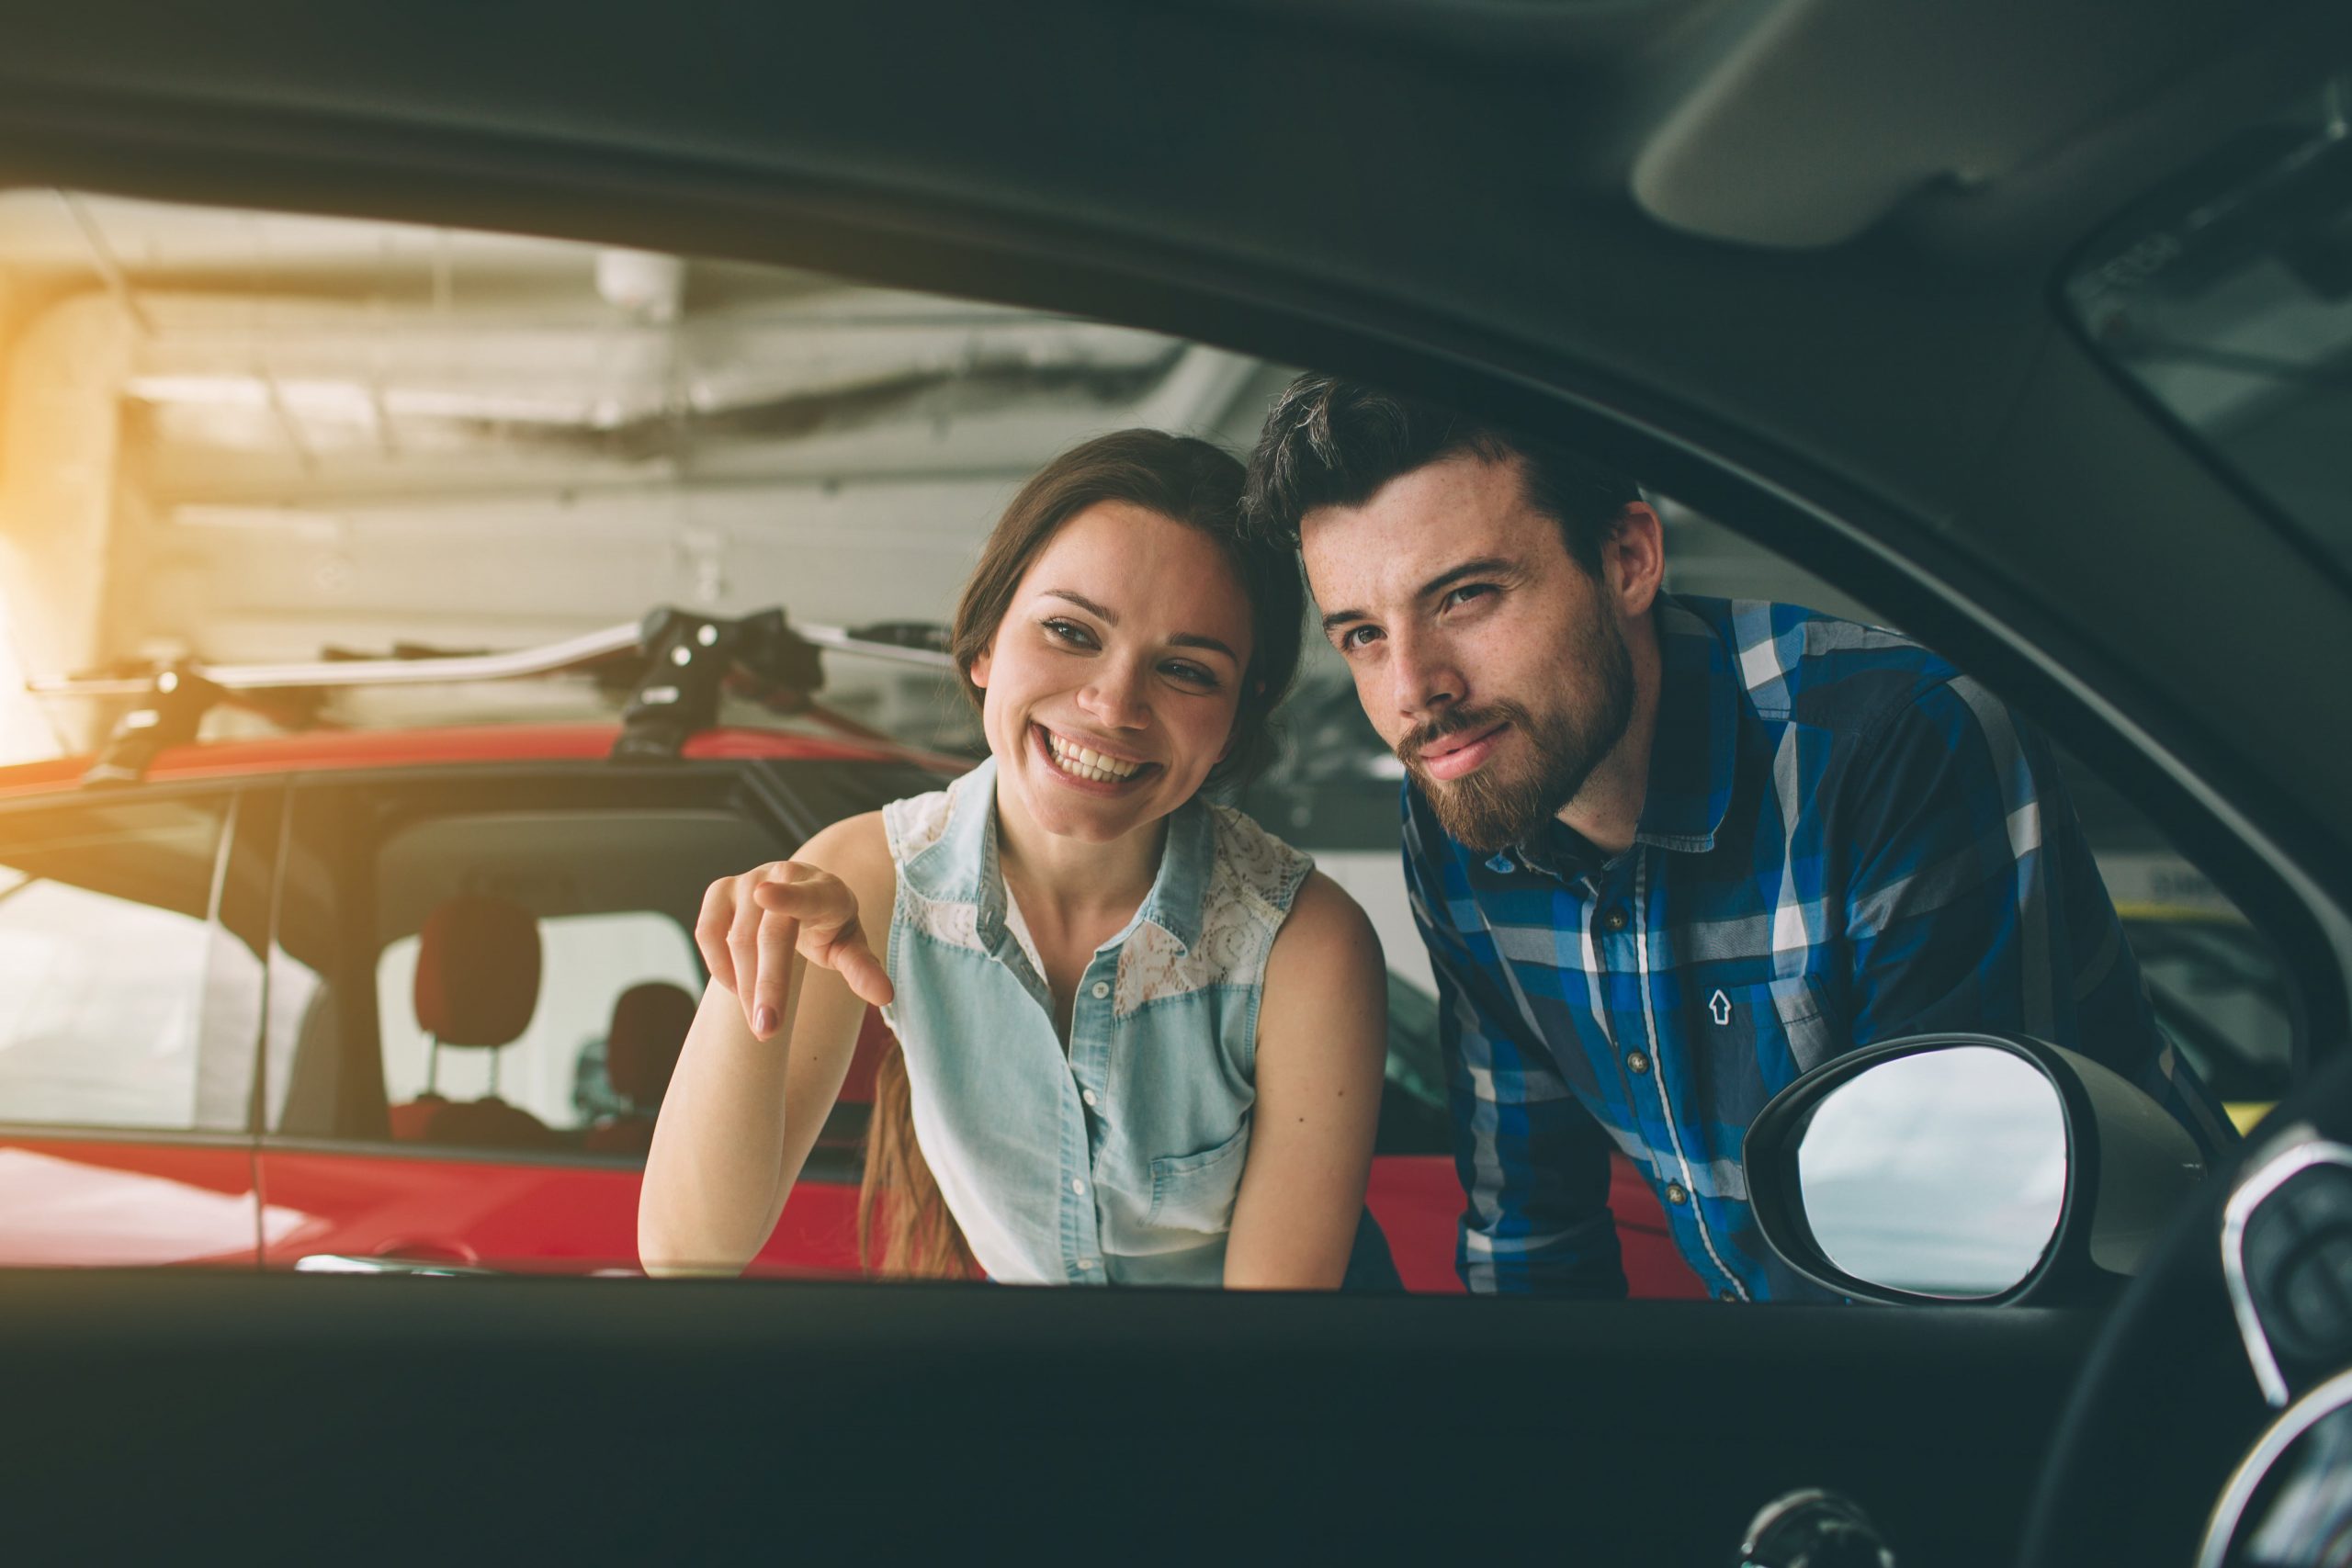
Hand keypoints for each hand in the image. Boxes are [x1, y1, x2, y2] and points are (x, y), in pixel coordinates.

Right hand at [695, 860, 893, 1037]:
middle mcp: (784, 876)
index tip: (765, 896)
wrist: (801, 896)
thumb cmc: (828, 926)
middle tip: (767, 1030)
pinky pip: (707, 932)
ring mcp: (748, 880)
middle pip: (770, 934)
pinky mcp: (720, 890)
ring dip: (744, 986)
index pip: (807, 894)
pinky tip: (736, 989)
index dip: (787, 895)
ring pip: (736, 937)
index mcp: (825, 890)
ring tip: (759, 1021)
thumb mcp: (849, 946)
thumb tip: (884, 997)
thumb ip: (863, 969)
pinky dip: (718, 965)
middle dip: (768, 984)